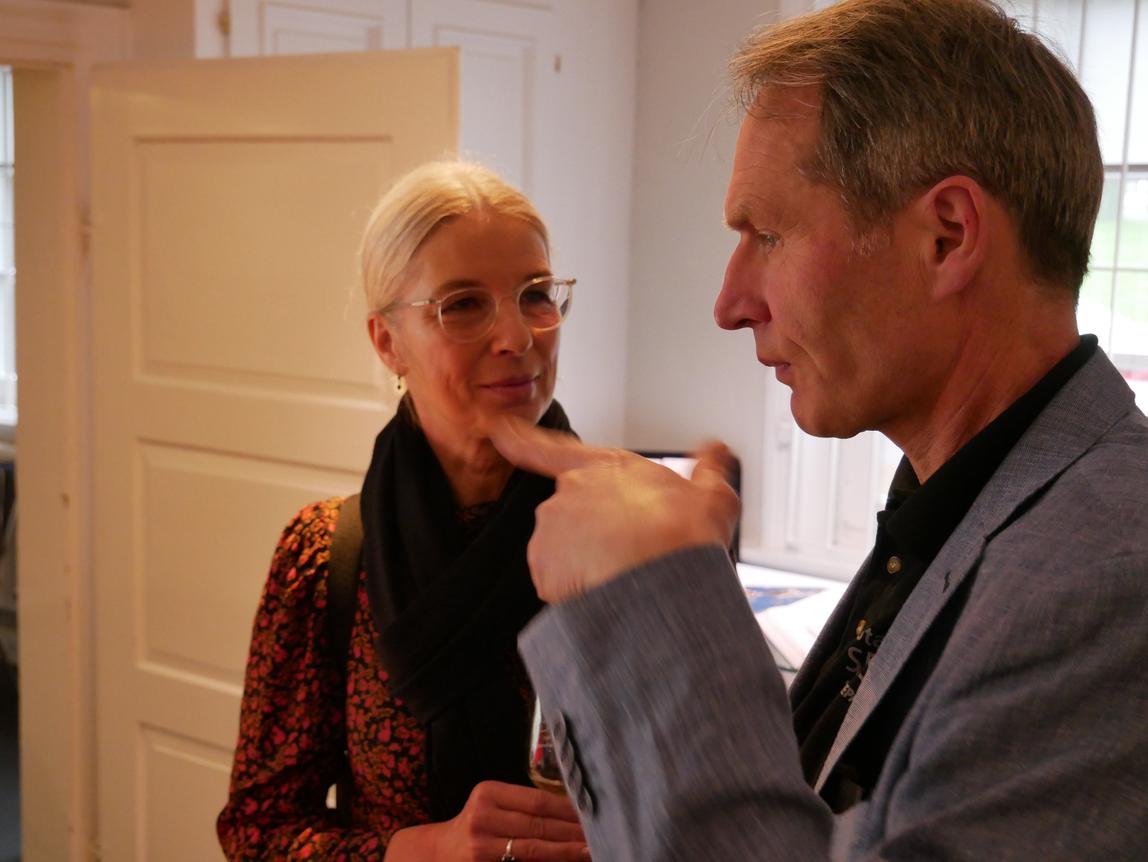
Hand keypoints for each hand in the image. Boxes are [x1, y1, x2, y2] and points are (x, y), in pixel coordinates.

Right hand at [386, 780, 588, 860]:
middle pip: (539, 825)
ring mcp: (481, 845)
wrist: (437, 854)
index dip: (569, 810)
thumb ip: (525, 806)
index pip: (539, 801)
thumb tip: (574, 813)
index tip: (593, 815)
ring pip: (534, 849)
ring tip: (590, 851)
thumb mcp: (493, 806)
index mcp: (489, 793)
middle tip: (600, 835)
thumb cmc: (476, 826)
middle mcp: (483, 816)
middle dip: (572, 832)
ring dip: (566, 851)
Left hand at [486, 416, 739, 602]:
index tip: (496, 427)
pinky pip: (556, 584)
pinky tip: (605, 596)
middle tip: (630, 554)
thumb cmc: (685, 537)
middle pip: (569, 515)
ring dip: (584, 565)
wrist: (664, 581)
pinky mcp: (543, 567)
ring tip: (623, 577)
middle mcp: (569, 492)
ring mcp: (551, 529)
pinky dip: (575, 593)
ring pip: (562, 552)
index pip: (547, 447)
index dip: (517, 437)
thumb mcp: (712, 497)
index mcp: (603, 468)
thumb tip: (717, 452)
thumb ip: (710, 470)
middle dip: (592, 536)